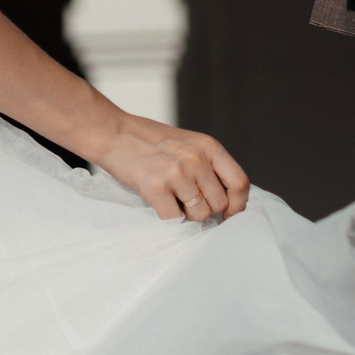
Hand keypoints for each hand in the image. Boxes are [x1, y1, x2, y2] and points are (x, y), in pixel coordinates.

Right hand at [91, 112, 251, 222]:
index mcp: (209, 147)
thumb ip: (210, 167)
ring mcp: (176, 172)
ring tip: (171, 198)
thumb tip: (230, 202)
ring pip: (200, 215)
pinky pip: (175, 220)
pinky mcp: (155, 187)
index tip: (229, 215)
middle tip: (186, 201)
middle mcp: (196, 158)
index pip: (239, 183)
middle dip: (206, 210)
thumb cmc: (151, 142)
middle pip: (220, 204)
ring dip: (187, 215)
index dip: (237, 205)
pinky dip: (169, 219)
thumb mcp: (190, 144)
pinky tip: (159, 204)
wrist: (115, 133)